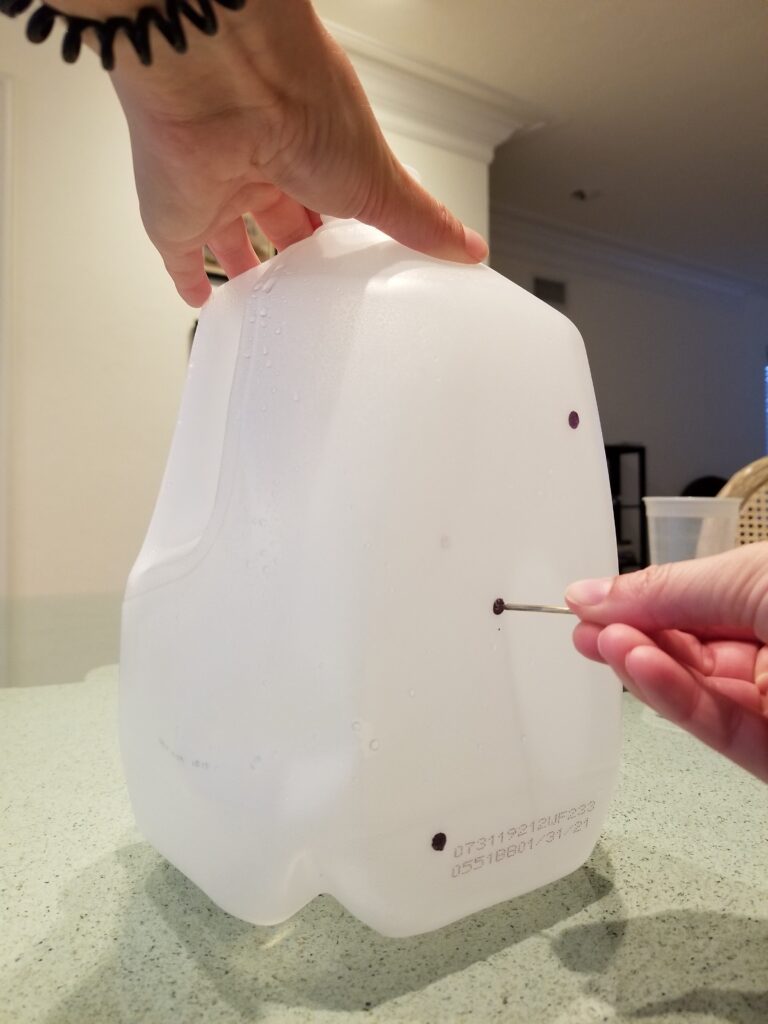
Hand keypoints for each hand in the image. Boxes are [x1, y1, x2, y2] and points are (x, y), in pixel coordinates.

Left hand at [58, 0, 486, 304]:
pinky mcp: (176, 214)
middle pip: (278, 219)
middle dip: (291, 253)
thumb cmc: (302, 106)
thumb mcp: (380, 182)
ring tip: (259, 299)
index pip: (331, 201)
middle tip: (305, 286)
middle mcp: (265, 167)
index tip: (351, 258)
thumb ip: (420, 221)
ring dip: (243, 266)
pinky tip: (201, 299)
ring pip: (229, 236)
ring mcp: (218, 189)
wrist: (229, 83)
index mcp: (317, 155)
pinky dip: (189, 280)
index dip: (340, 231)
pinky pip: (179, 255)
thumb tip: (468, 246)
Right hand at [565, 544, 767, 781]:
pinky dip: (669, 698)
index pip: (694, 604)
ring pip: (692, 691)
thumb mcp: (749, 573)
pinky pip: (714, 727)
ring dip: (642, 667)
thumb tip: (589, 595)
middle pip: (686, 650)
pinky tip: (636, 667)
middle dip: (632, 636)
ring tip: (601, 643)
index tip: (586, 603)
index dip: (639, 603)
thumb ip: (667, 590)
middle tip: (584, 631)